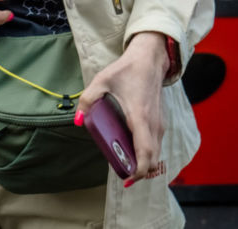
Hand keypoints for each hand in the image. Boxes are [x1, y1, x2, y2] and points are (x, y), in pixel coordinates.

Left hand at [76, 31, 169, 185]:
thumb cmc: (127, 70)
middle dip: (139, 171)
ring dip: (144, 162)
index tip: (127, 179)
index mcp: (140, 117)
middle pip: (152, 158)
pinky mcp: (160, 121)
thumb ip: (88, 100)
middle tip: (122, 175)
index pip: (145, 152)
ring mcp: (160, 123)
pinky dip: (147, 153)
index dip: (139, 171)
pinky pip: (156, 144)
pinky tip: (131, 150)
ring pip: (156, 152)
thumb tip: (77, 119)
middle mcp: (154, 124)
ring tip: (125, 164)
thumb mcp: (102, 80)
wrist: (150, 58)